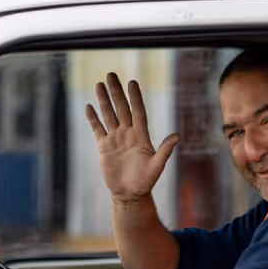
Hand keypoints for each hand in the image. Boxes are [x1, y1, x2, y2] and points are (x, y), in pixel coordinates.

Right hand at [85, 73, 180, 202]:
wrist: (129, 194)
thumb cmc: (145, 182)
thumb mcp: (156, 166)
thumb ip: (165, 150)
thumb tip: (178, 136)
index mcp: (141, 136)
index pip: (138, 112)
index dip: (135, 97)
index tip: (132, 83)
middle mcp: (128, 133)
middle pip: (121, 108)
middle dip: (116, 91)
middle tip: (111, 74)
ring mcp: (115, 138)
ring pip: (108, 114)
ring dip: (104, 100)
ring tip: (99, 84)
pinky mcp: (104, 146)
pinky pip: (98, 129)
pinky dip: (93, 118)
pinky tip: (89, 106)